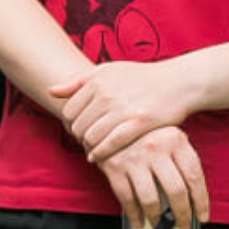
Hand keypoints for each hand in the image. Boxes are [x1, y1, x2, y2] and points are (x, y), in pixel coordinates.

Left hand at [52, 58, 203, 166]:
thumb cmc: (141, 78)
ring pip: (91, 137)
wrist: (178, 83)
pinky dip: (100, 153)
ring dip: (90, 146)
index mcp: (98, 79)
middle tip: (88, 142)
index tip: (83, 128)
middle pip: (78, 125)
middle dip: (80, 136)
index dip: (73, 123)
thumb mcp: (109, 71)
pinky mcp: (138, 124)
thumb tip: (51, 90)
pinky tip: (98, 157)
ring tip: (94, 148)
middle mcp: (107, 93)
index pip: (69, 110)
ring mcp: (122, 109)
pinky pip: (110, 144)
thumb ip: (78, 81)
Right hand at [98, 125, 210, 228]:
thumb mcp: (169, 136)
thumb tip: (193, 197)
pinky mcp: (114, 167)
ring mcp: (134, 157)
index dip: (200, 201)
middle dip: (182, 214)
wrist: (110, 118)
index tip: (202, 215)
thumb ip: (182, 161)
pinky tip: (139, 221)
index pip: (194, 176)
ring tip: (160, 225)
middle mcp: (155, 147)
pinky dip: (134, 215)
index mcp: (175, 139)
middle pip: (176, 190)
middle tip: (183, 224)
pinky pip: (127, 198)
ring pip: (151, 199)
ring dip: (157, 219)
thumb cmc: (145, 131)